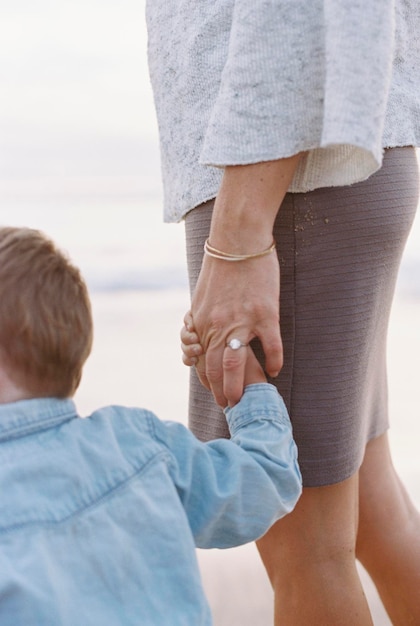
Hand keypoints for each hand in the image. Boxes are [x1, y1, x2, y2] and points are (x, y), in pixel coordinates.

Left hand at [189, 155, 300, 407]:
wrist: (238, 240)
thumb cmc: (221, 267)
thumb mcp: (202, 296)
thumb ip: (202, 319)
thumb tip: (199, 336)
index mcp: (202, 322)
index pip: (200, 361)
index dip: (207, 380)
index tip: (213, 392)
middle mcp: (218, 324)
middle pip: (215, 367)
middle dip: (221, 391)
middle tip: (229, 404)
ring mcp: (242, 320)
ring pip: (236, 363)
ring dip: (240, 385)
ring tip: (245, 398)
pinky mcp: (265, 313)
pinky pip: (270, 346)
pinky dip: (273, 361)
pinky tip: (276, 371)